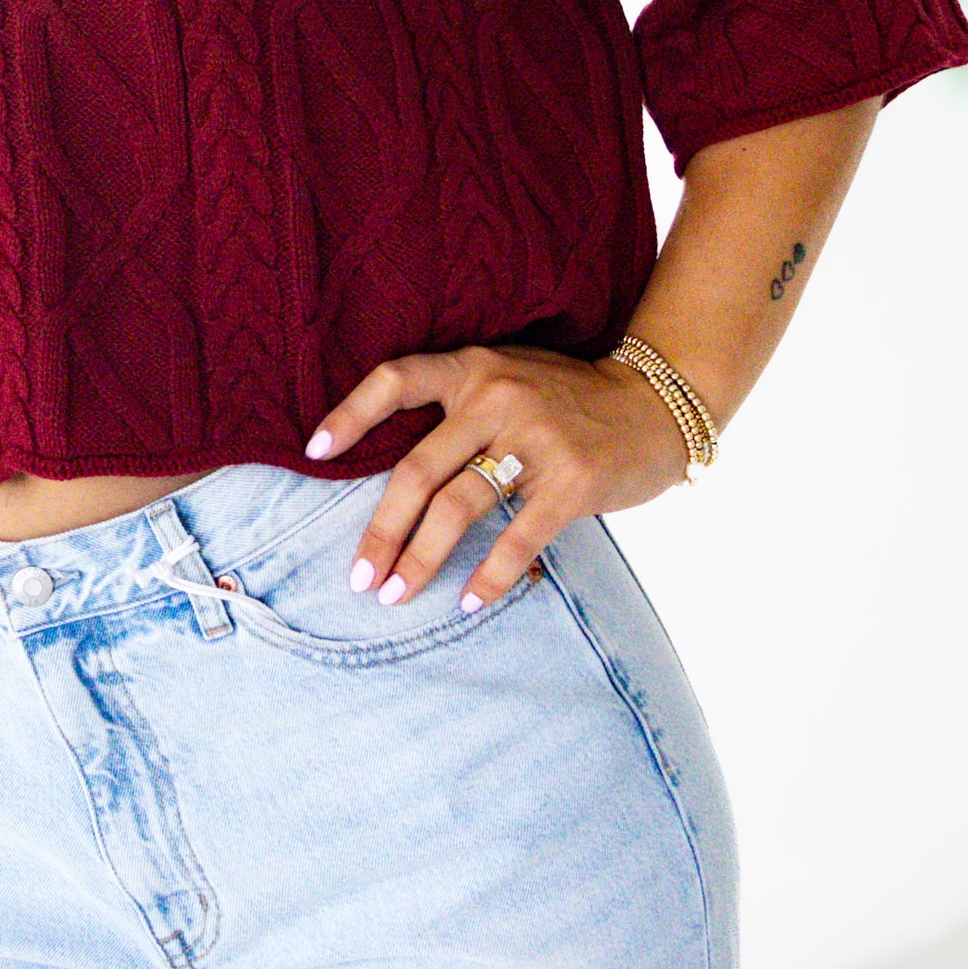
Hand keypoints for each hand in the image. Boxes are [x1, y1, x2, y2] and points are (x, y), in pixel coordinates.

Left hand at [305, 343, 691, 611]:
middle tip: (359, 574)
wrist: (653, 404)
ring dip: (420, 560)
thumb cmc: (566, 398)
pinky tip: (467, 600)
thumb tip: (392, 473)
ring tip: (396, 594)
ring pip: (457, 508)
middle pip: (416, 468)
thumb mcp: (507, 377)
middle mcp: (497, 396)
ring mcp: (535, 438)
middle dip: (381, 529)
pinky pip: (517, 538)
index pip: (395, 380)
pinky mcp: (572, 481)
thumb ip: (458, 407)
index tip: (314, 451)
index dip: (350, 414)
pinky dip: (489, 576)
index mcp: (473, 367)